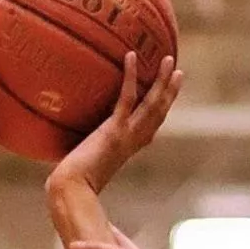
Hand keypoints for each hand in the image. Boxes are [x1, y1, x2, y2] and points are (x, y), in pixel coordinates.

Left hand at [47, 53, 180, 196]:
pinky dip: (130, 76)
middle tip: (177, 72)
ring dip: (162, 82)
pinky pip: (126, 98)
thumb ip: (87, 154)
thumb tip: (73, 149)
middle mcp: (132, 143)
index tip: (166, 99)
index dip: (159, 114)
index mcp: (128, 150)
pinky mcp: (114, 131)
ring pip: (152, 105)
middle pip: (158, 115)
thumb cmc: (73, 184)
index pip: (149, 130)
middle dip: (170, 93)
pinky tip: (131, 56)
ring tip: (168, 60)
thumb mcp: (85, 165)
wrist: (71, 191)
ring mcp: (126, 136)